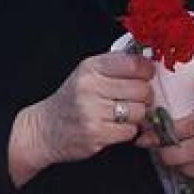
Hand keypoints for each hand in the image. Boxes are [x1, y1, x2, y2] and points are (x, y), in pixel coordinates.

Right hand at [8, 52, 152, 186]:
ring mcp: (92, 111)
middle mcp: (90, 86)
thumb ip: (114, 66)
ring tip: (121, 115)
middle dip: (143, 97)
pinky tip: (113, 127)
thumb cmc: (72, 100)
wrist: (45, 128)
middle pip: (142, 89)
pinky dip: (126, 131)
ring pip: (139, 111)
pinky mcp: (96, 133)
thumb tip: (149, 60)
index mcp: (90, 68)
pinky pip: (130, 131)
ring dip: (135, 116)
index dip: (146, 71)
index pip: (134, 64)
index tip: (146, 76)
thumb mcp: (87, 74)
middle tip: (133, 100)